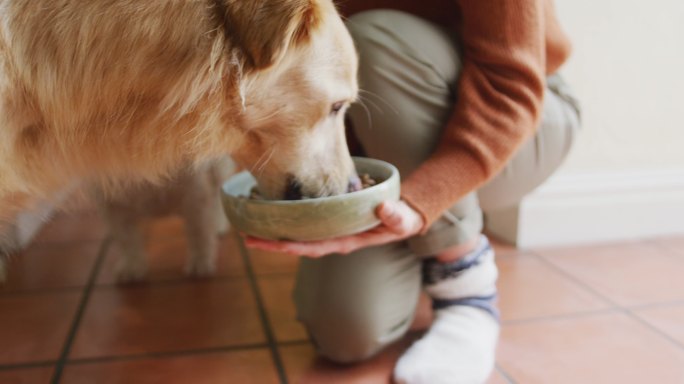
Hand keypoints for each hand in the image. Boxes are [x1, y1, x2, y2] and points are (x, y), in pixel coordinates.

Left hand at [244, 200, 424, 257]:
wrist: (400, 215)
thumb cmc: (401, 220)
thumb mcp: (403, 220)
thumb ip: (396, 217)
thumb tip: (383, 208)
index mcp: (346, 242)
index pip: (317, 247)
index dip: (297, 247)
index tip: (277, 245)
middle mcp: (332, 238)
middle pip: (297, 244)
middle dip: (272, 243)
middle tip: (246, 238)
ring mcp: (327, 230)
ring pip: (295, 234)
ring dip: (272, 232)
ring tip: (246, 226)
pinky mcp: (326, 219)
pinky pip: (301, 221)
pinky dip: (283, 218)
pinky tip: (266, 210)